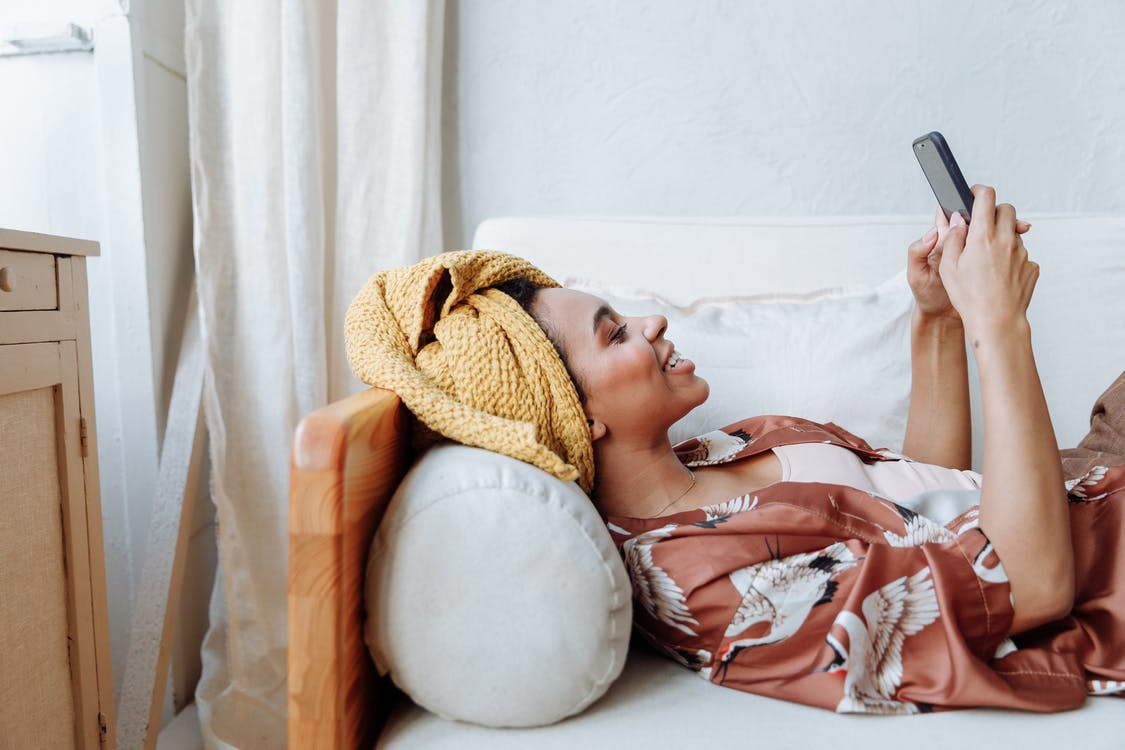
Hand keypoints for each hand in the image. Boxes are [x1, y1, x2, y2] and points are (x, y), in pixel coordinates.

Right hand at [937, 185, 1038, 341]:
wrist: (997, 322)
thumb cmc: (969, 297)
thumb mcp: (948, 266)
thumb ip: (953, 238)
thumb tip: (958, 221)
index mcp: (983, 236)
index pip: (986, 198)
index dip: (979, 191)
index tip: (974, 193)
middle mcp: (1006, 240)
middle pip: (1007, 210)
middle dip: (994, 212)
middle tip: (982, 226)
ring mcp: (1022, 253)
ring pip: (1014, 234)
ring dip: (1002, 238)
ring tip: (986, 262)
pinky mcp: (1031, 266)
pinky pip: (1021, 255)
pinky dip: (1010, 259)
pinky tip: (999, 276)